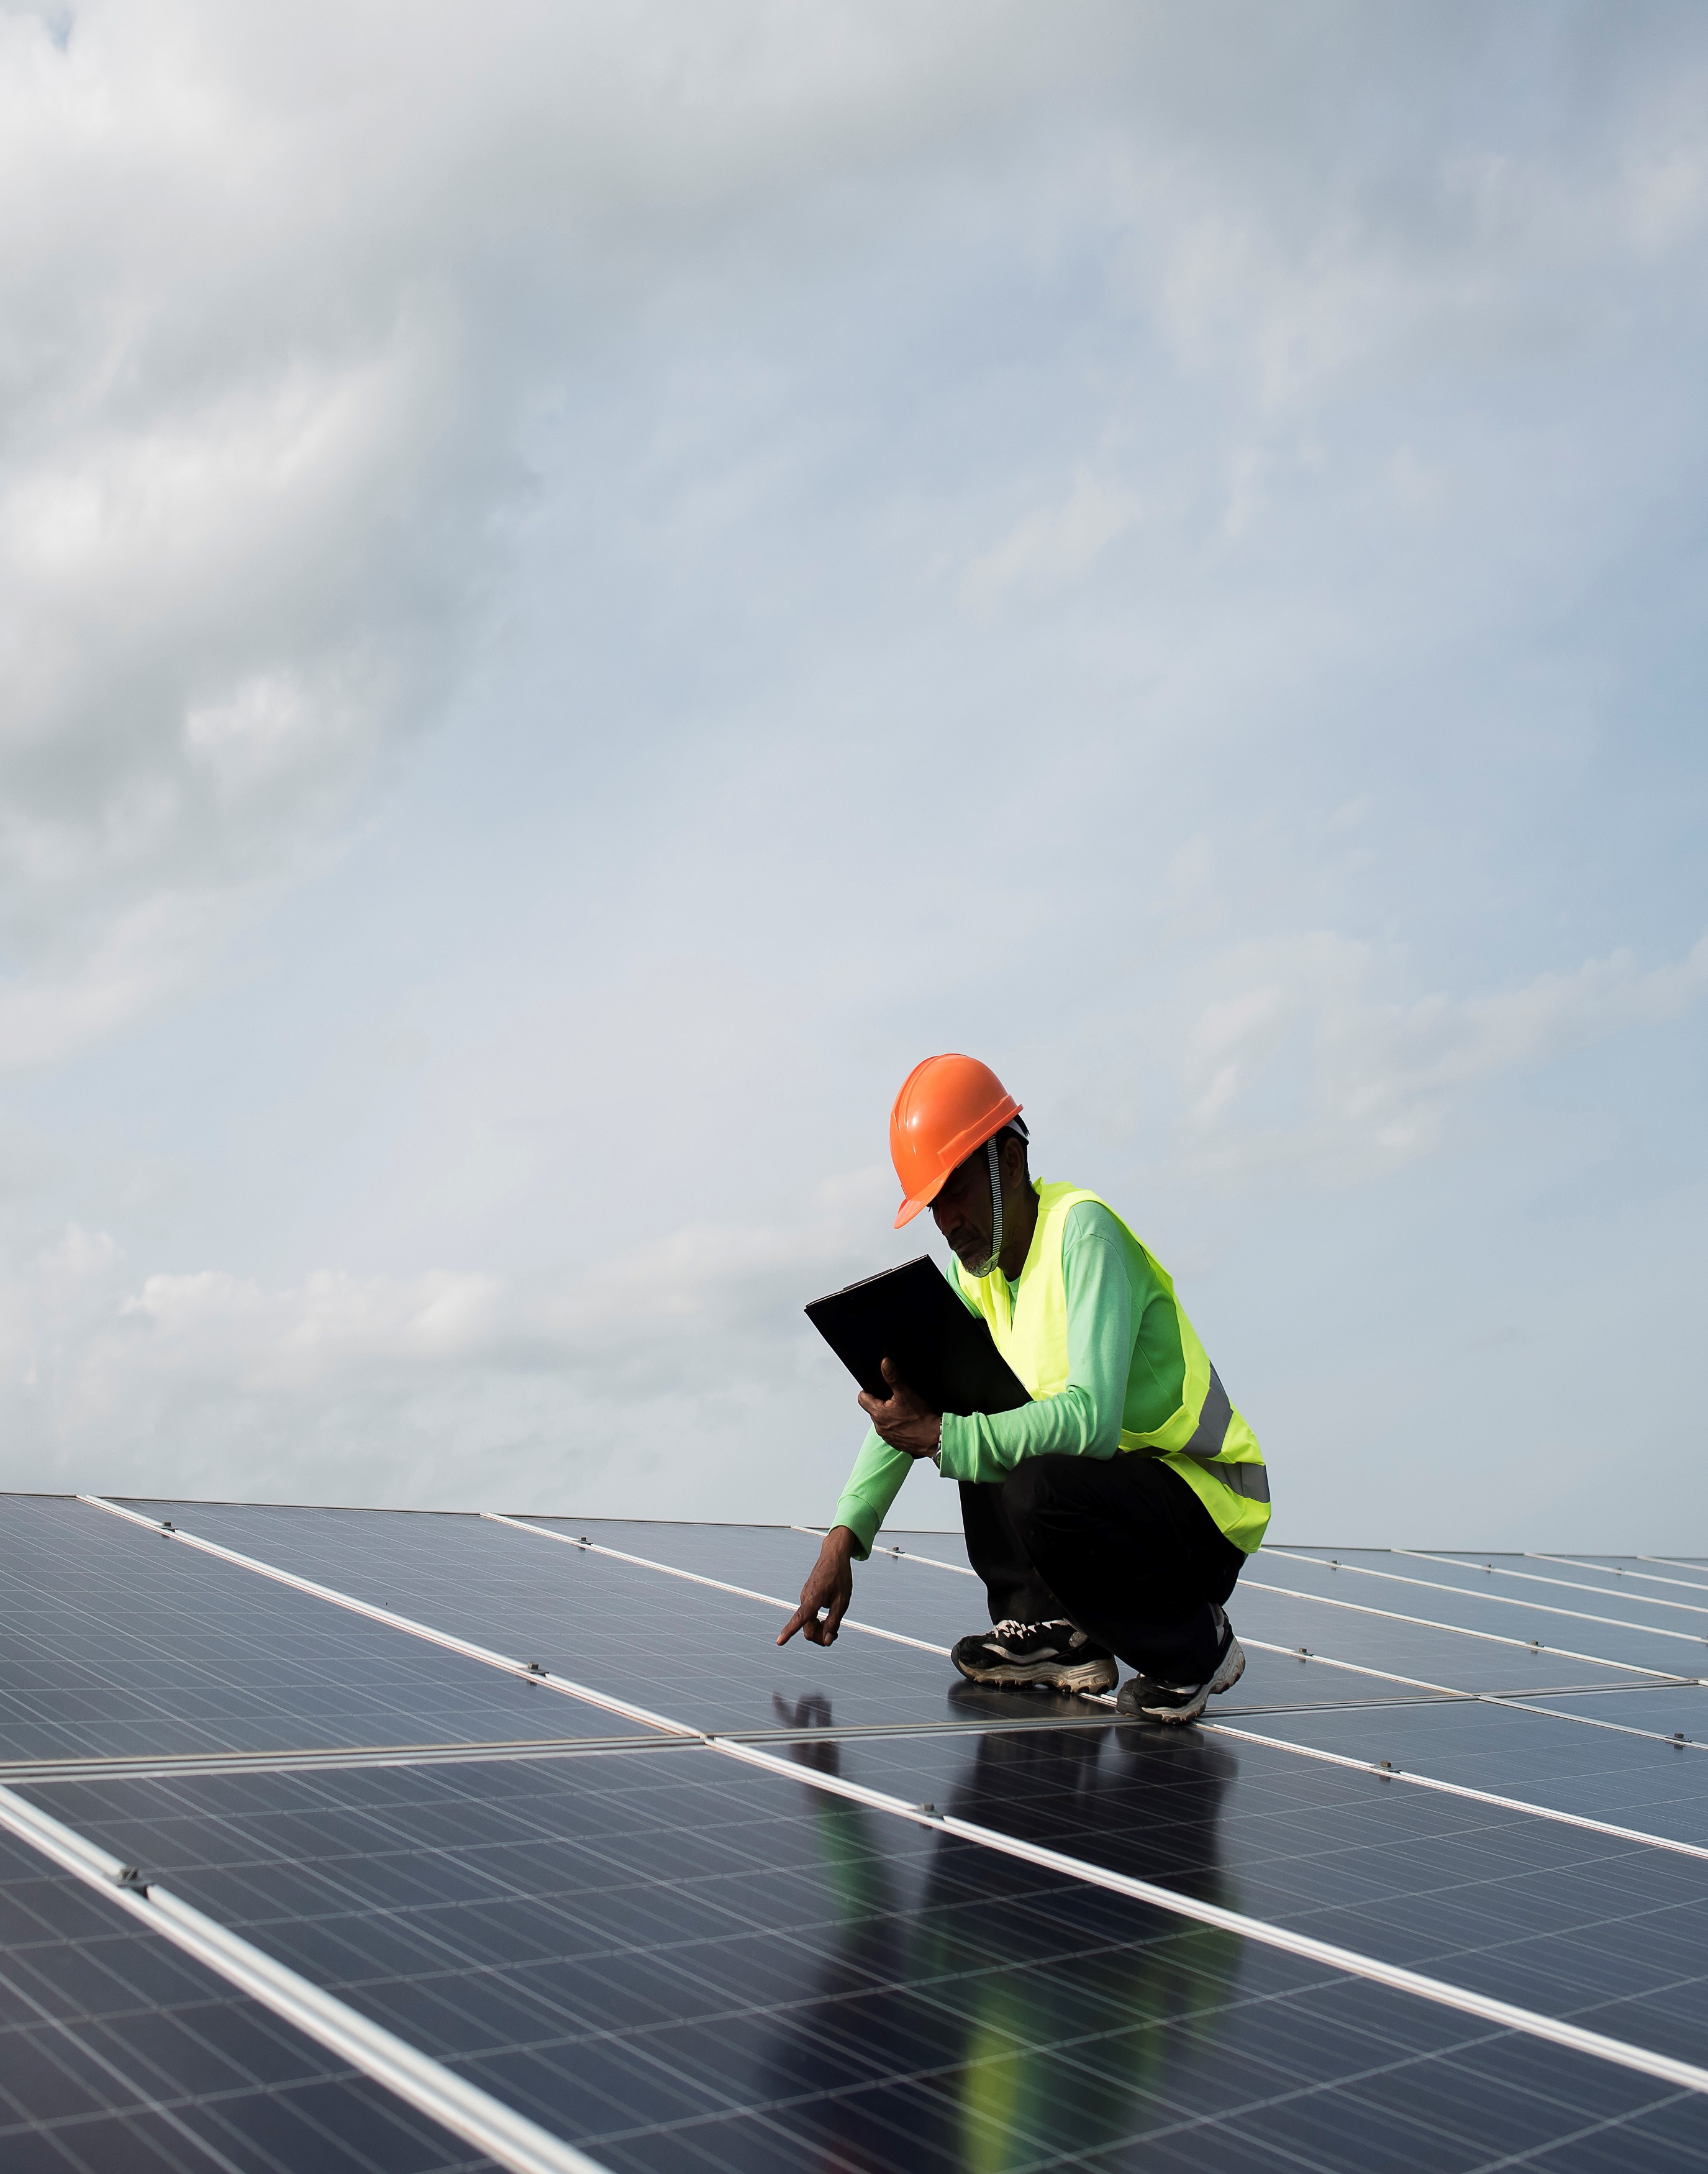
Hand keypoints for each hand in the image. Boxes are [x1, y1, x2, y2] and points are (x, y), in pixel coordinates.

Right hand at [778, 1527, 855, 1646]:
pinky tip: (828, 1615)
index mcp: (813, 1599)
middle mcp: (805, 1599)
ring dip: (819, 1629)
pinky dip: (817, 1620)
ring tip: (834, 1624)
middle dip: (819, 1636)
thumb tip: (827, 1641)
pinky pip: (809, 1614)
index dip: (789, 1632)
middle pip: (807, 1629)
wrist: (834, 1555)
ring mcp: (804, 1597)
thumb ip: (834, 1622)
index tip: (779, 1642)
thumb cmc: (840, 1576)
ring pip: (808, 1623)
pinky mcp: (807, 1596)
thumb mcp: (842, 1601)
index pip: (799, 1619)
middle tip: (835, 1635)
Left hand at [857, 1358, 941, 1457]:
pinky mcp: (895, 1442)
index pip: (862, 1398)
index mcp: (878, 1414)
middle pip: (873, 1409)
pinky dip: (896, 1425)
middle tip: (895, 1398)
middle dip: (881, 1403)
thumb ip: (893, 1377)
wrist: (934, 1438)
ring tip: (903, 1410)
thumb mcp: (906, 1393)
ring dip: (888, 1415)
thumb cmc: (921, 1418)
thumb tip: (885, 1364)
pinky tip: (907, 1421)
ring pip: (882, 1420)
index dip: (869, 1391)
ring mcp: (887, 1436)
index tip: (878, 1389)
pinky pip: (891, 1431)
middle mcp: (880, 1427)